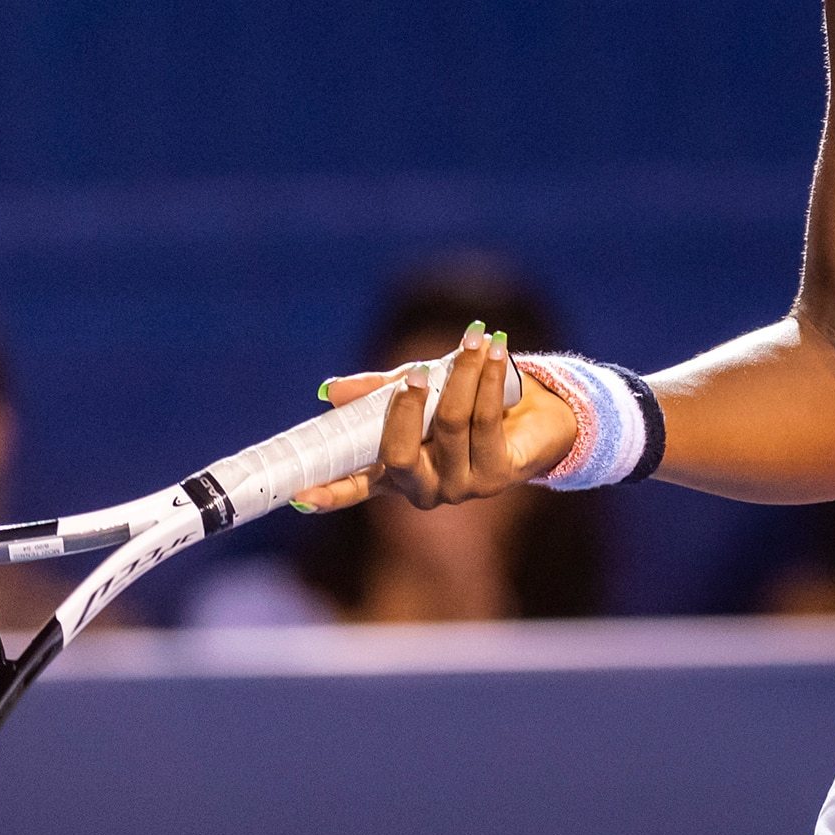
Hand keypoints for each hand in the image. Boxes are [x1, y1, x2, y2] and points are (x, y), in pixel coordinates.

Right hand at [292, 324, 579, 512]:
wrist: (535, 412)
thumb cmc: (464, 402)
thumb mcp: (417, 391)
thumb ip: (380, 392)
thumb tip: (330, 392)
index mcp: (395, 472)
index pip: (356, 487)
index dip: (329, 493)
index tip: (300, 496)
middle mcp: (424, 487)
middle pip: (400, 457)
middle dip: (405, 409)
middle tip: (418, 374)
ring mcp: (461, 486)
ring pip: (450, 426)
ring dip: (463, 375)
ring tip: (475, 339)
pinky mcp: (498, 476)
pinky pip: (486, 422)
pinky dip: (488, 381)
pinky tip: (497, 354)